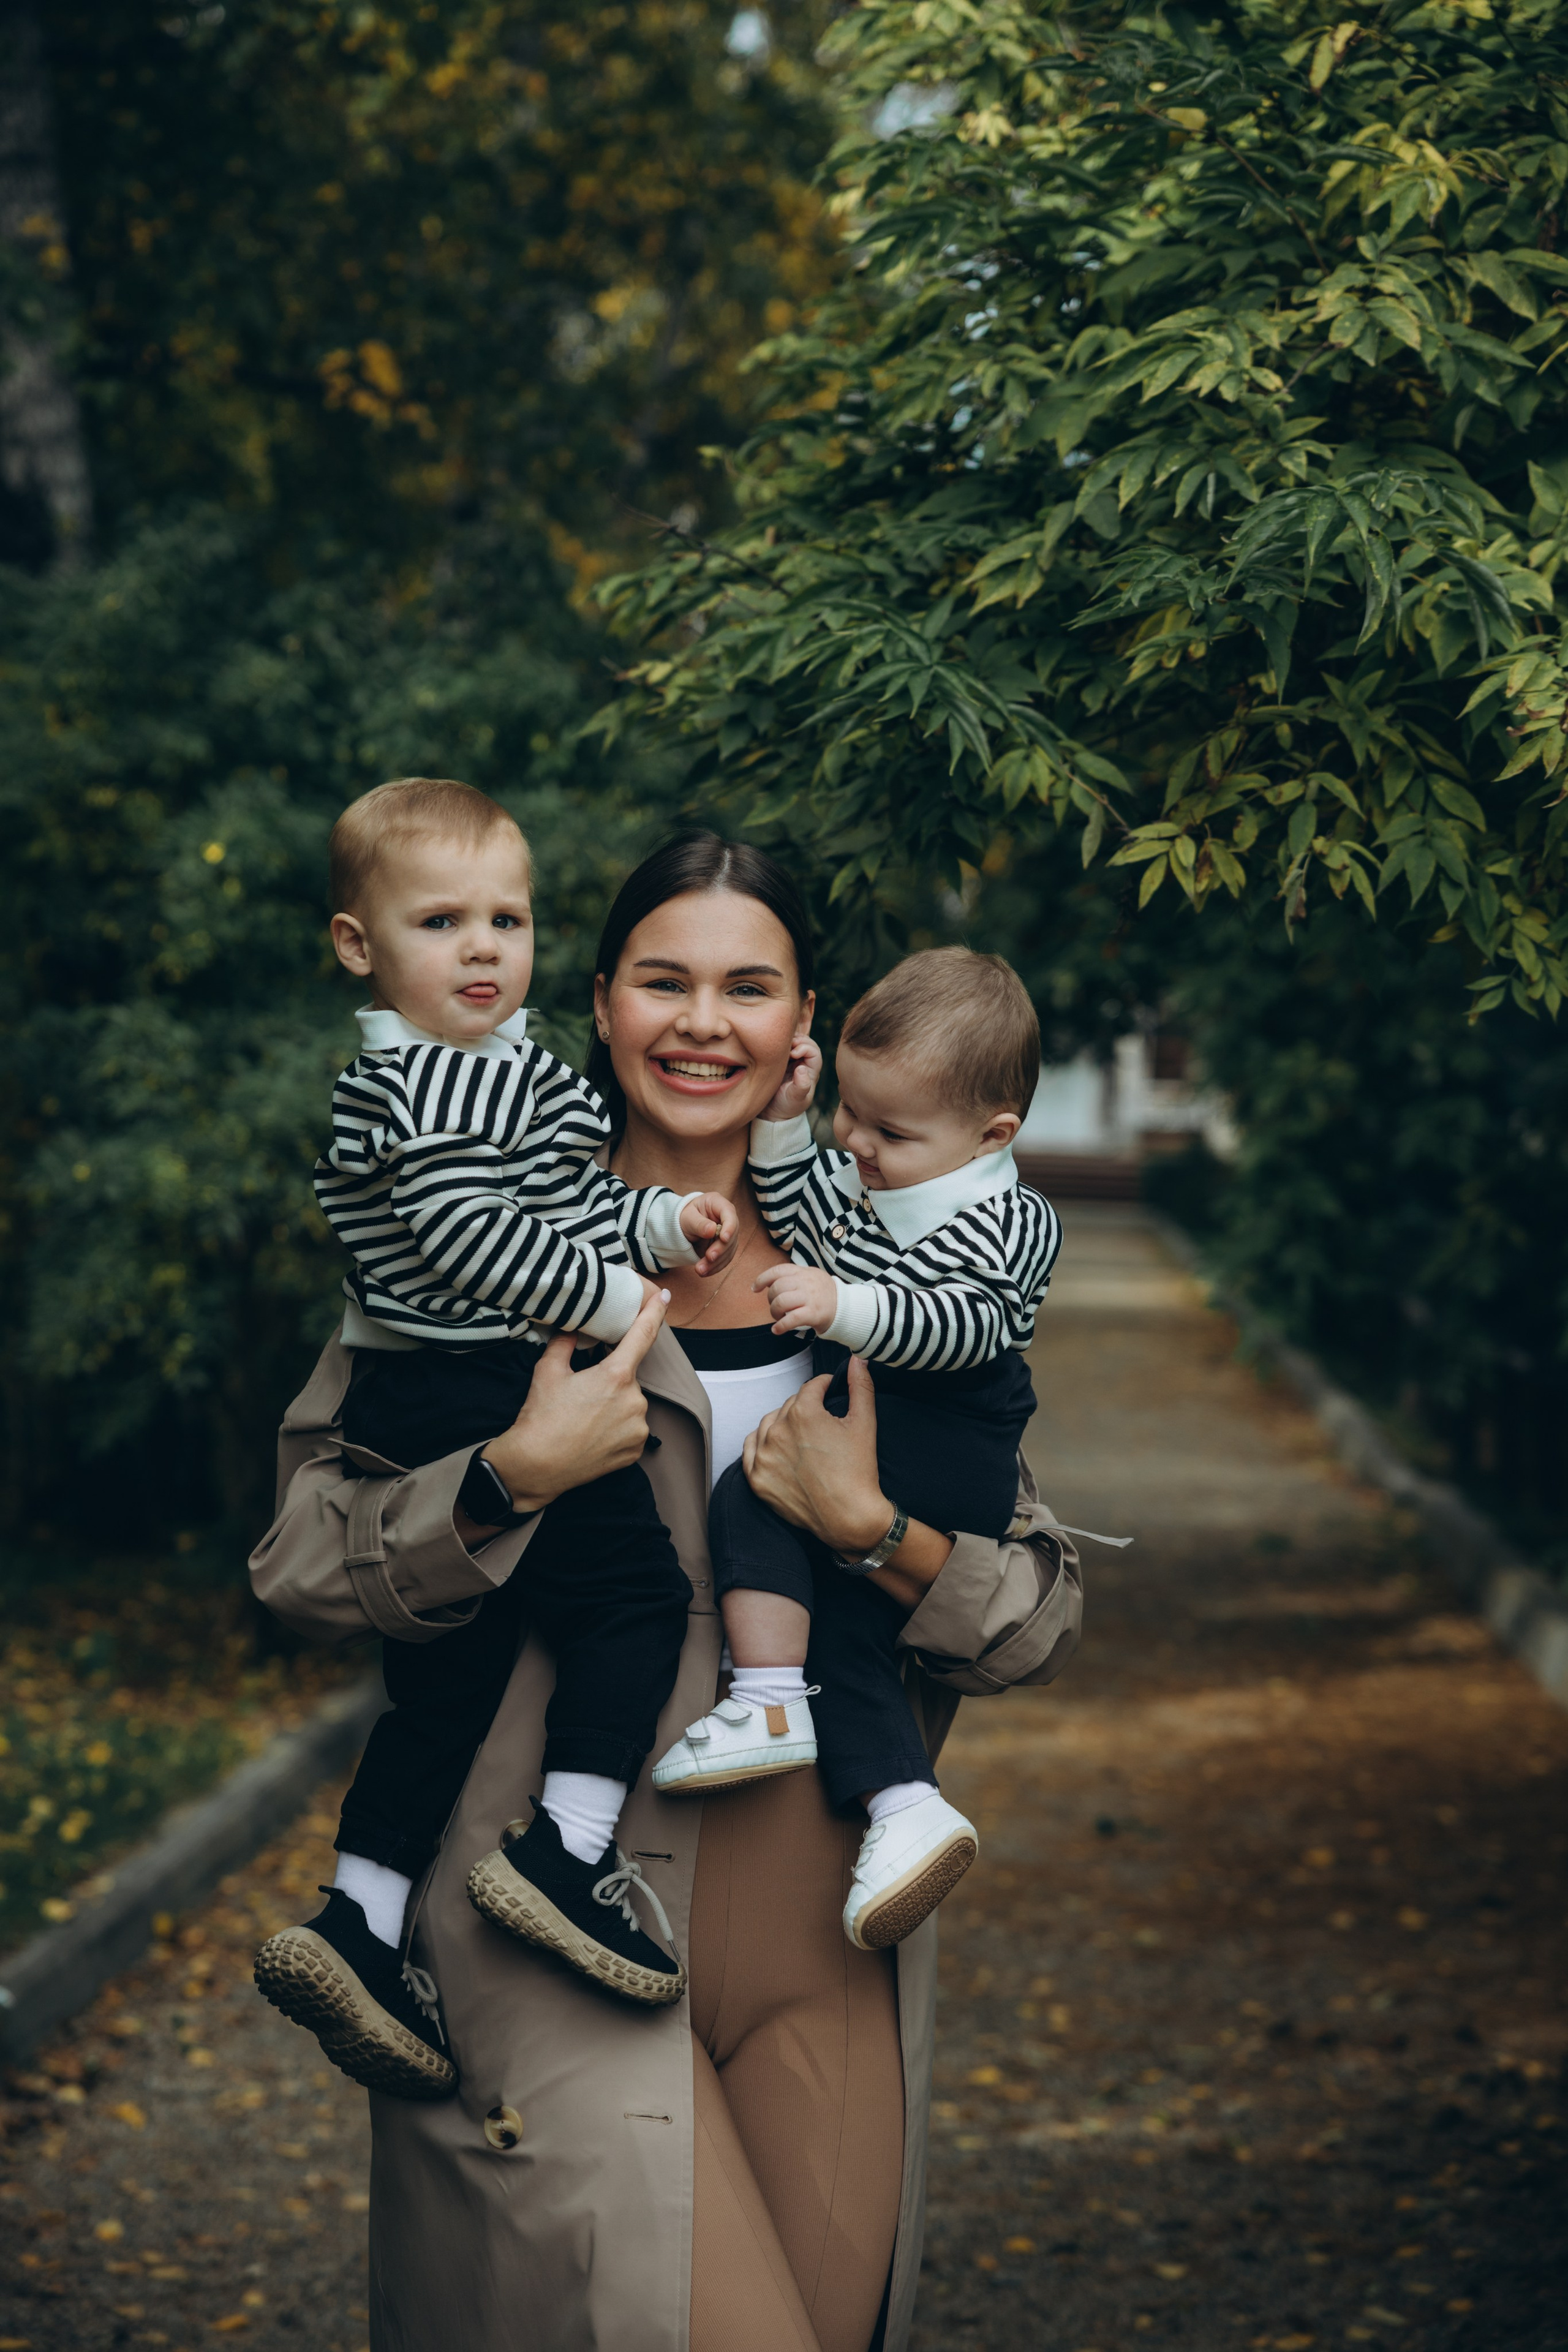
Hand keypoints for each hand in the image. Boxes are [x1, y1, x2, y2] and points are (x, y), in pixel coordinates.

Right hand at [473, 1288, 666, 1523]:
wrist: (536, 1467)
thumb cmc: (540, 1418)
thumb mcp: (548, 1371)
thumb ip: (565, 1343)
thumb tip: (573, 1328)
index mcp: (616, 1376)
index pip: (642, 1335)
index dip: (655, 1312)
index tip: (664, 1296)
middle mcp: (634, 1401)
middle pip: (627, 1378)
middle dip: (609, 1381)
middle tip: (581, 1396)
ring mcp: (638, 1428)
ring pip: (630, 1405)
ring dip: (613, 1406)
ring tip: (583, 1420)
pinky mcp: (636, 1450)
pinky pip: (632, 1429)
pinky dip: (617, 1429)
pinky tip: (593, 1435)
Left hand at [681, 1190, 739, 1277]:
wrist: (683, 1225)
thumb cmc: (684, 1216)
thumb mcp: (687, 1217)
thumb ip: (699, 1224)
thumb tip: (712, 1231)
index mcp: (718, 1204)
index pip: (729, 1214)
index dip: (729, 1227)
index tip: (723, 1238)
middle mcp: (727, 1218)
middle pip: (731, 1235)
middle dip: (720, 1249)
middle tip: (708, 1258)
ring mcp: (728, 1233)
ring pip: (728, 1250)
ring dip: (716, 1262)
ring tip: (700, 1270)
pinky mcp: (725, 1247)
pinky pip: (724, 1259)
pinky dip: (715, 1267)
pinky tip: (704, 1272)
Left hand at [741, 1356, 954, 1605]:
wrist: (849, 1517)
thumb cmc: (859, 1471)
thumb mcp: (864, 1423)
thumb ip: (860, 1386)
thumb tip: (857, 1359)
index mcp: (803, 1412)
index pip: (810, 1388)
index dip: (823, 1387)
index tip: (830, 1390)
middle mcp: (777, 1430)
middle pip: (789, 1406)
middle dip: (805, 1408)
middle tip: (820, 1421)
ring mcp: (764, 1456)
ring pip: (768, 1425)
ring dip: (782, 1424)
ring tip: (800, 1434)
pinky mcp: (757, 1479)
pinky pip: (751, 1450)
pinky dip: (761, 1445)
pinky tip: (775, 1447)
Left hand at [753, 1260, 837, 1336]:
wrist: (846, 1307)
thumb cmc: (824, 1293)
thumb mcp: (811, 1277)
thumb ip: (794, 1277)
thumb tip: (769, 1282)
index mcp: (804, 1272)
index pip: (778, 1270)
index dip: (763, 1279)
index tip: (755, 1288)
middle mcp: (806, 1282)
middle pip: (777, 1288)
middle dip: (770, 1300)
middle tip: (775, 1308)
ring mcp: (810, 1298)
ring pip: (781, 1302)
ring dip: (774, 1312)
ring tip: (779, 1318)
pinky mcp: (814, 1313)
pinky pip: (791, 1319)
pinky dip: (780, 1326)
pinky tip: (777, 1330)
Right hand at [759, 1033, 821, 1123]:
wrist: (772, 1112)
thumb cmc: (786, 1107)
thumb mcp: (795, 1099)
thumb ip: (802, 1086)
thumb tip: (802, 1068)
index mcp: (811, 1071)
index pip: (814, 1052)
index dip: (805, 1048)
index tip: (793, 1054)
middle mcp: (803, 1063)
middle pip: (807, 1042)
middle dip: (798, 1040)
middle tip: (785, 1045)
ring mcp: (791, 1061)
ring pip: (795, 1041)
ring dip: (788, 1039)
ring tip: (778, 1045)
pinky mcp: (780, 1061)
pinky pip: (783, 1046)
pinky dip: (779, 1043)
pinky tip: (772, 1047)